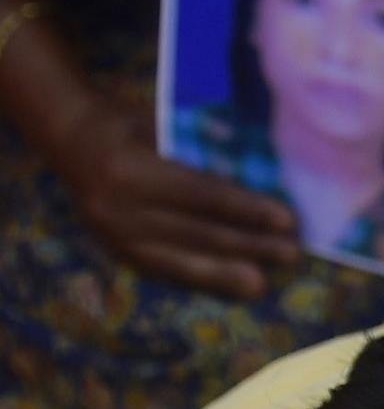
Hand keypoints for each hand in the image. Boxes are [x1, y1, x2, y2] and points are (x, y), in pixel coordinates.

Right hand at [55, 101, 297, 298]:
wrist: (69, 140)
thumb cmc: (129, 125)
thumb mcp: (162, 124)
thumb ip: (202, 149)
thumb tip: (263, 174)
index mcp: (132, 170)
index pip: (203, 196)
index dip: (247, 210)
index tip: (286, 219)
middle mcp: (118, 209)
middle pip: (195, 232)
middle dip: (246, 246)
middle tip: (290, 253)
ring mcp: (111, 235)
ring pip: (177, 261)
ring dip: (224, 273)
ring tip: (261, 283)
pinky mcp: (113, 251)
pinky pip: (160, 269)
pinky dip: (196, 277)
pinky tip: (225, 283)